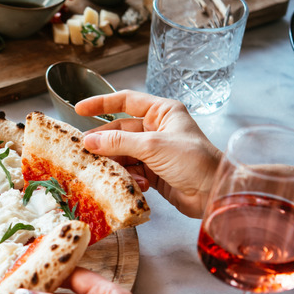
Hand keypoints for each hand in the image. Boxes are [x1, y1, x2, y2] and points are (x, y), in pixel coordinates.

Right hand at [75, 90, 221, 217]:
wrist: (214, 192)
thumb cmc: (193, 160)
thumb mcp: (153, 146)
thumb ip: (119, 142)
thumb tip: (89, 141)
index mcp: (162, 112)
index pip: (126, 101)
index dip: (101, 104)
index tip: (79, 109)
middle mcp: (157, 129)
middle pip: (119, 131)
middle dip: (104, 142)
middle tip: (84, 150)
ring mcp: (154, 151)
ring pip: (122, 152)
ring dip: (116, 163)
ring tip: (108, 171)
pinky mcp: (153, 171)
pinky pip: (130, 169)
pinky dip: (128, 176)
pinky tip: (136, 183)